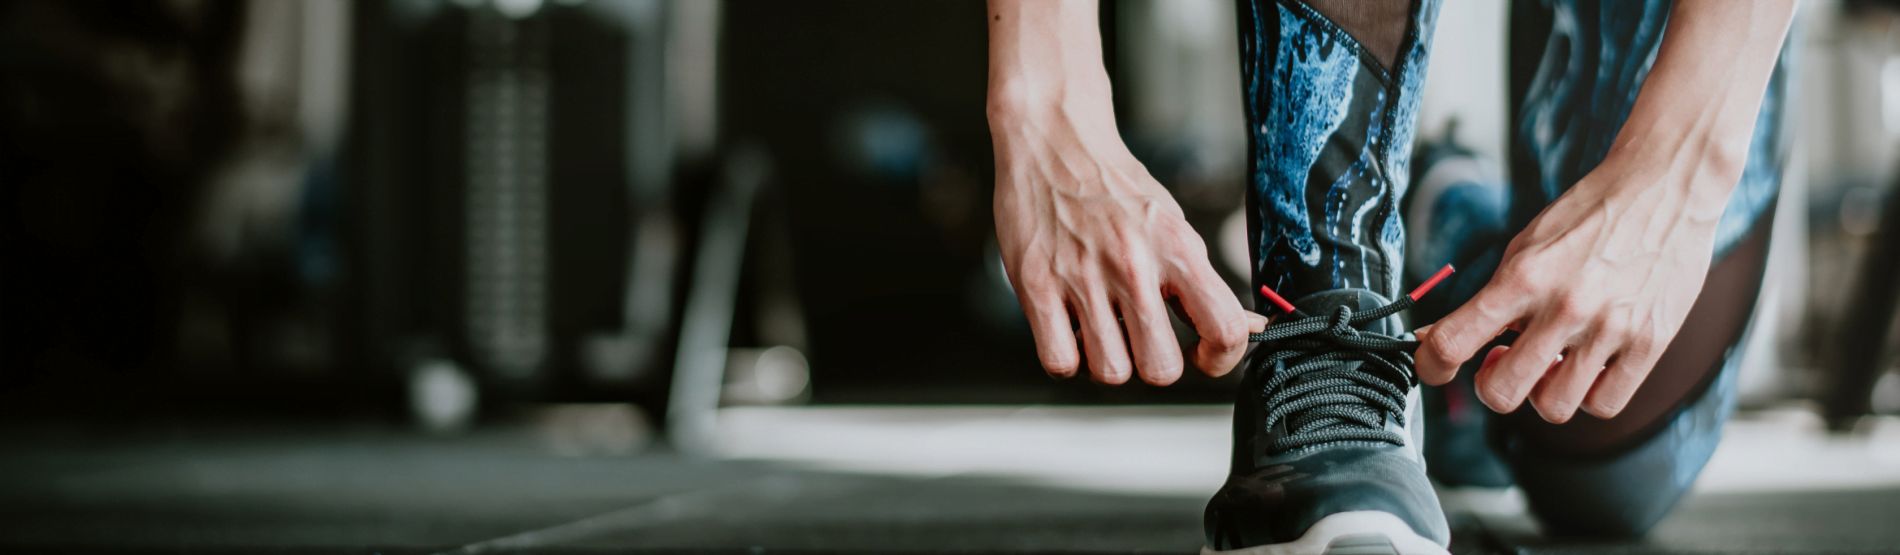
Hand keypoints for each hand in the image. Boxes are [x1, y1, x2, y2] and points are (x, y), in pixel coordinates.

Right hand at [992, 111, 1264, 384]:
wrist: (1054, 141)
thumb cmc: (1112, 186)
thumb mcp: (1172, 225)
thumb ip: (1203, 282)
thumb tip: (1251, 326)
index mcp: (1176, 248)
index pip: (1225, 329)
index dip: (1221, 357)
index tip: (1202, 354)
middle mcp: (1133, 265)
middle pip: (1162, 369)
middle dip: (1155, 363)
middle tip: (1143, 340)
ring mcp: (1082, 278)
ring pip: (1110, 373)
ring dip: (1108, 360)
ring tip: (1102, 329)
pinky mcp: (1036, 286)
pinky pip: (1059, 361)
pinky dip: (1066, 357)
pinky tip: (1070, 329)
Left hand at [1413, 155, 1723, 422]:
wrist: (1664, 187)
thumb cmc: (1589, 216)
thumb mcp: (1525, 247)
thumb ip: (1487, 298)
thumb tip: (1435, 338)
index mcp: (1524, 277)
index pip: (1453, 341)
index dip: (1431, 365)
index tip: (1434, 367)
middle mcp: (1565, 306)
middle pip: (1502, 393)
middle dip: (1491, 385)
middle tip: (1503, 359)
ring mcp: (1611, 328)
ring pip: (1553, 408)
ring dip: (1542, 392)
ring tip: (1552, 360)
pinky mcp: (1651, 342)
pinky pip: (1605, 404)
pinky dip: (1588, 394)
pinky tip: (1588, 366)